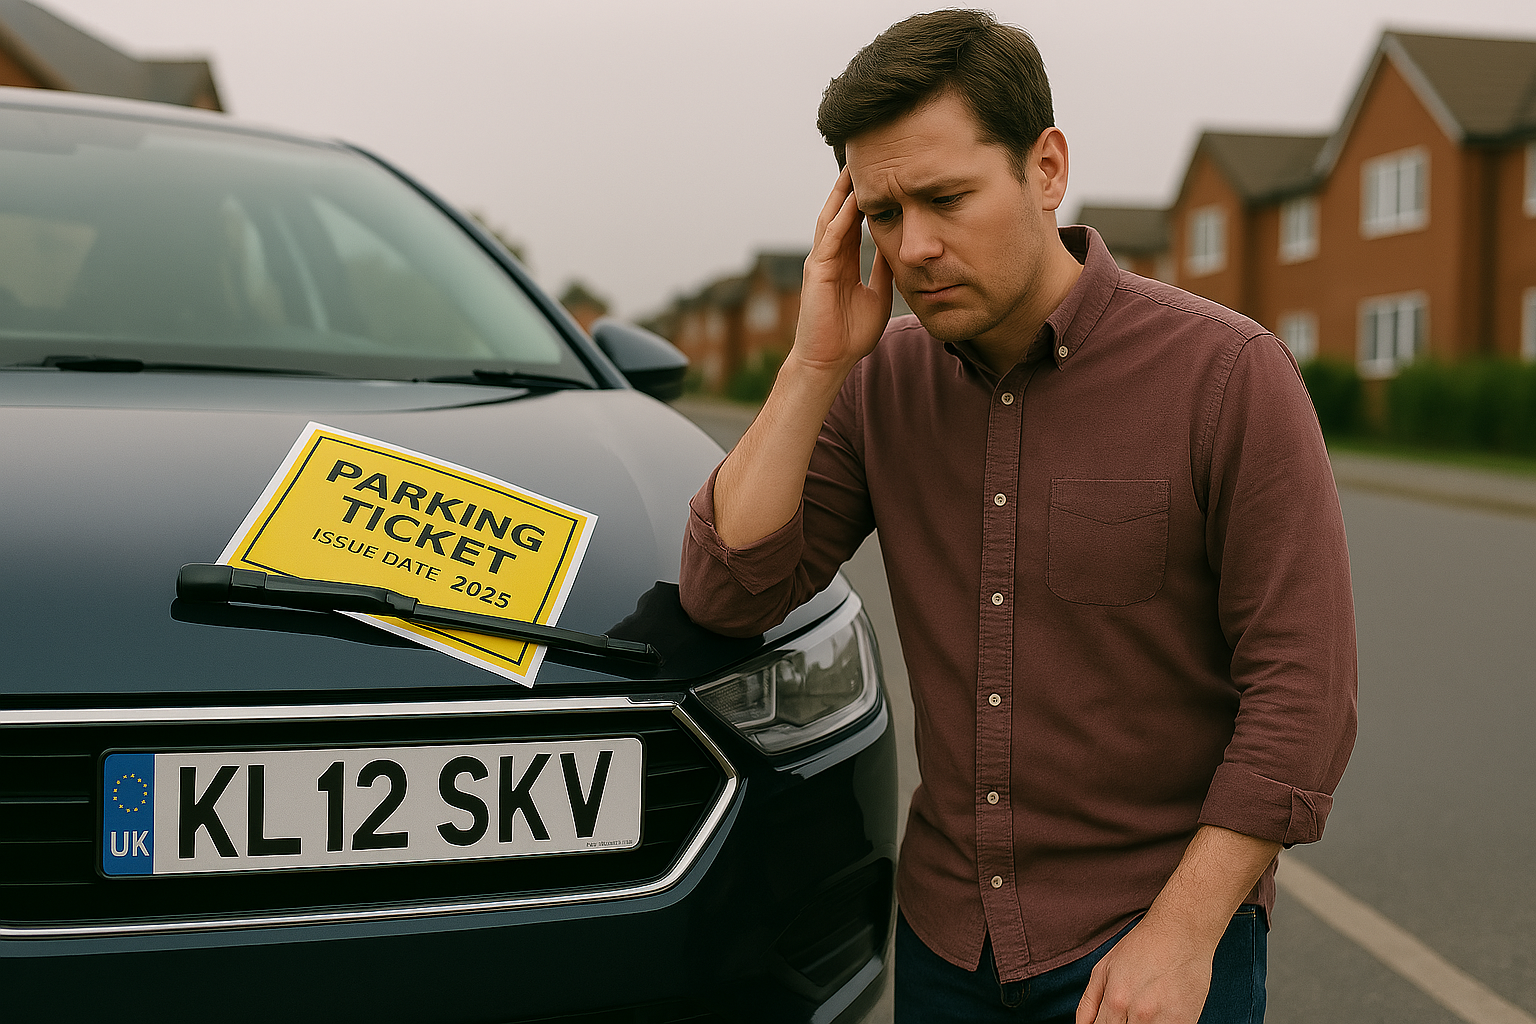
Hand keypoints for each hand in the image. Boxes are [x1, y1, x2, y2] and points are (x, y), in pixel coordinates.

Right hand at [790, 166, 893, 373]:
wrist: (829, 361)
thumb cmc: (850, 335)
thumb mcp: (878, 295)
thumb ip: (883, 271)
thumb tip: (898, 249)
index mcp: (842, 262)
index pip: (853, 221)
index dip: (864, 199)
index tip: (880, 176)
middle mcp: (829, 257)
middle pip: (839, 212)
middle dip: (850, 187)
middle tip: (865, 158)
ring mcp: (821, 262)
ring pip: (832, 218)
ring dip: (842, 193)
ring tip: (855, 167)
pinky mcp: (817, 272)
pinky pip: (830, 238)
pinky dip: (841, 218)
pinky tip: (852, 199)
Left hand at [1075, 914, 1213, 1023]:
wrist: (1182, 932)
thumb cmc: (1142, 946)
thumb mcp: (1104, 968)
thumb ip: (1089, 1002)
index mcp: (1115, 1000)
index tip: (1110, 1022)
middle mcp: (1139, 1013)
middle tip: (1126, 1015)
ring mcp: (1165, 1020)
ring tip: (1143, 1014)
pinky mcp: (1186, 1020)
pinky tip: (1158, 1016)